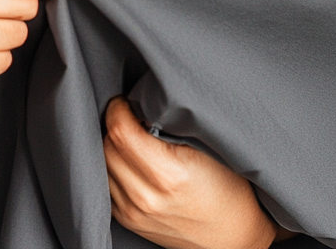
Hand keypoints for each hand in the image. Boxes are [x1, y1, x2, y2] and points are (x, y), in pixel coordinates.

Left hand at [103, 97, 281, 248]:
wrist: (233, 235)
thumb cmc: (227, 188)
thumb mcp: (208, 147)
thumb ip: (173, 123)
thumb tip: (144, 101)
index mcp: (167, 176)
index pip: (120, 131)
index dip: (120, 108)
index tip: (128, 101)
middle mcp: (145, 198)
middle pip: (107, 145)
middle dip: (115, 124)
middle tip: (132, 116)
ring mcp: (134, 213)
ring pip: (103, 163)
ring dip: (112, 145)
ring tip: (132, 137)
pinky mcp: (128, 220)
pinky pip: (106, 182)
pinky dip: (113, 165)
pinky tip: (131, 159)